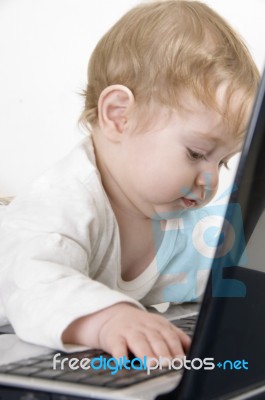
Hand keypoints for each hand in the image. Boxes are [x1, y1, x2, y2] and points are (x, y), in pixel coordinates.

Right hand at [62, 302, 190, 360]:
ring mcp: (129, 332)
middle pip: (155, 339)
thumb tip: (193, 348)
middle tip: (168, 363)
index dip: (176, 348)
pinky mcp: (114, 338)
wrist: (112, 315)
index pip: (170, 335)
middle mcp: (144, 327)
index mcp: (158, 324)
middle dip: (162, 352)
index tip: (181, 360)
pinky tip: (123, 362)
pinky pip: (117, 346)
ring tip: (151, 363)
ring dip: (145, 353)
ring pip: (138, 342)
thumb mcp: (159, 325)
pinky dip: (120, 354)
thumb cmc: (139, 325)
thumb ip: (176, 336)